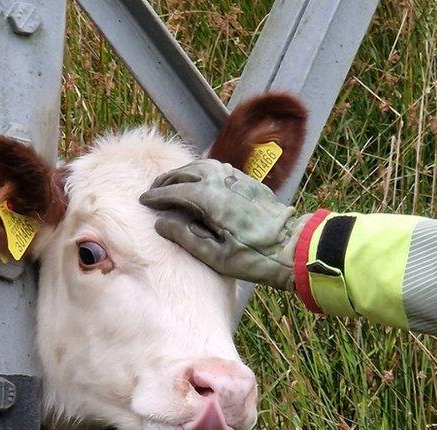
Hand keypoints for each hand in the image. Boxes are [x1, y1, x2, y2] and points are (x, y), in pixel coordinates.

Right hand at [140, 159, 309, 289]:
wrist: (293, 246)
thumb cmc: (254, 257)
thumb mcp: (215, 256)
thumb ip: (185, 236)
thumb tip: (161, 223)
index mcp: (210, 198)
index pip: (174, 191)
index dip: (156, 196)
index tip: (143, 200)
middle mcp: (222, 181)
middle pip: (186, 172)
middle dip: (167, 179)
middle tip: (153, 189)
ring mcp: (237, 178)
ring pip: (203, 165)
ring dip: (184, 171)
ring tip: (172, 181)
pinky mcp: (248, 182)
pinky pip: (218, 168)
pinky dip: (202, 170)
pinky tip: (200, 179)